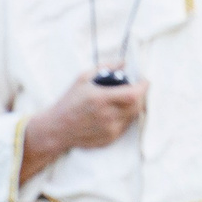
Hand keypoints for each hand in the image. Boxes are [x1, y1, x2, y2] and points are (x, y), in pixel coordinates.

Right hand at [19, 71, 146, 181]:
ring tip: (121, 101)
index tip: (144, 80)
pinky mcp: (110, 139)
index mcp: (100, 99)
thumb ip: (105, 67)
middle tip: (134, 89)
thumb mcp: (82, 78)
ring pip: (133, 116)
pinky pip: (126, 126)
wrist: (57, 129)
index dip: (143, 86)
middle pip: (138, 105)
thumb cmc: (69, 102)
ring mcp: (110, 130)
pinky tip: (113, 113)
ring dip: (132, 106)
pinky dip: (124, 117)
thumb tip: (123, 63)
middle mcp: (107, 116)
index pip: (134, 94)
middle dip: (140, 95)